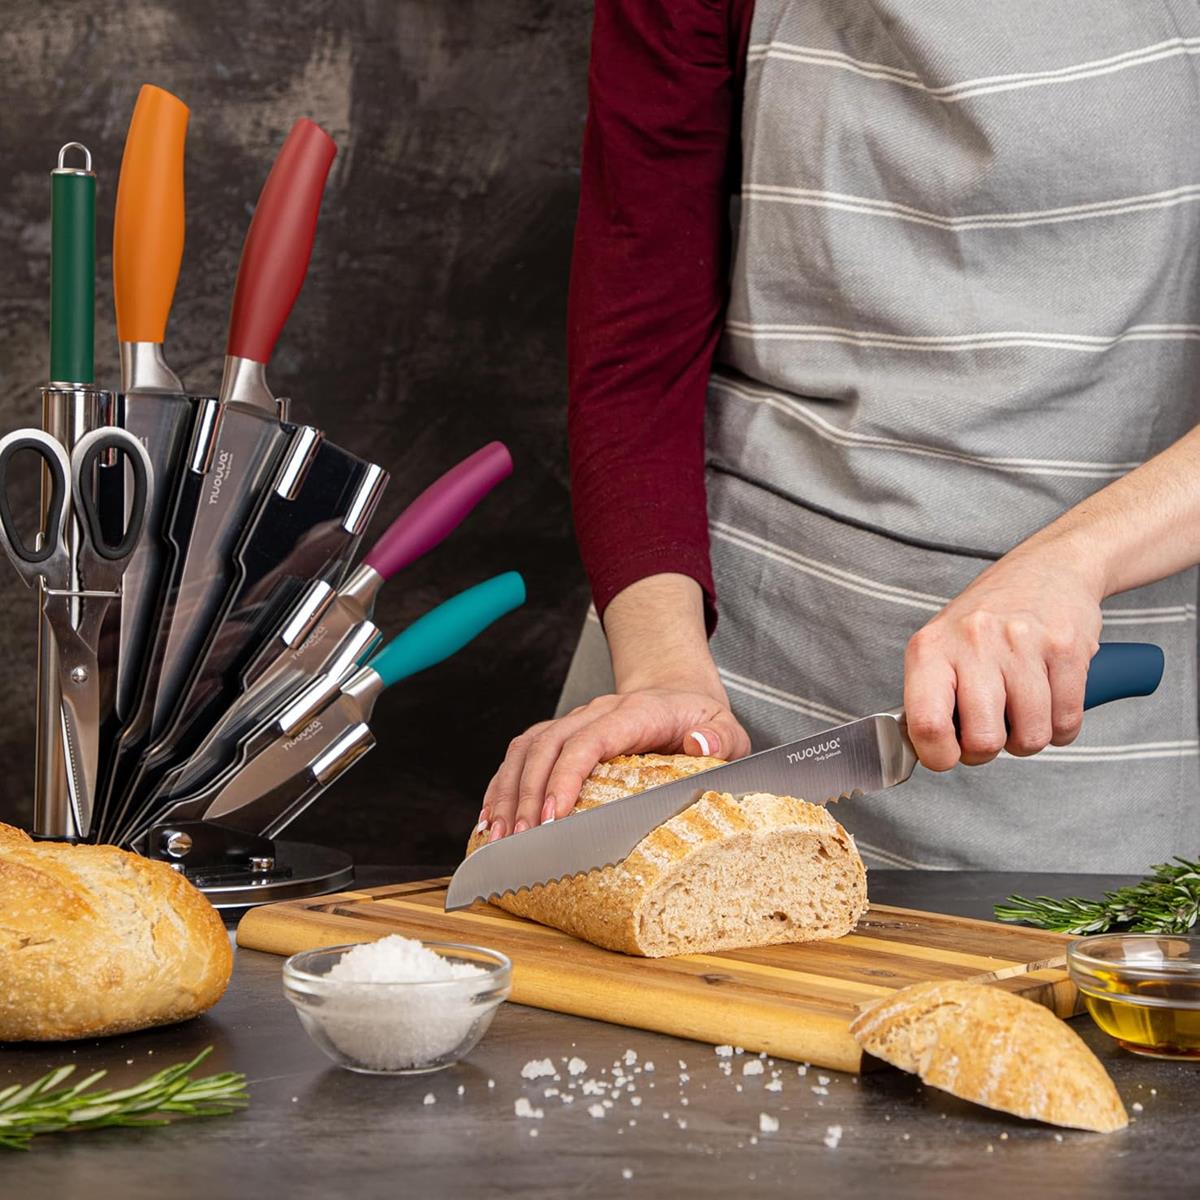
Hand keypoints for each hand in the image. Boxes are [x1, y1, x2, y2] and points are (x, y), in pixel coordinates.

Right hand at [478, 683, 749, 840]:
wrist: (677, 692)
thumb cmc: (700, 720)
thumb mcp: (726, 729)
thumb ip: (719, 739)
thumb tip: (699, 744)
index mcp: (634, 713)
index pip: (589, 740)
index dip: (565, 776)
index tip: (554, 816)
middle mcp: (596, 712)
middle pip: (547, 746)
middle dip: (528, 795)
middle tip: (521, 841)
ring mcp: (574, 721)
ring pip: (527, 748)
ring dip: (507, 791)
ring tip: (496, 836)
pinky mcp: (561, 734)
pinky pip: (522, 753)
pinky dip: (503, 784)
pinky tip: (492, 817)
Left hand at [903, 544, 1103, 769]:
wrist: (1046, 568)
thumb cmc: (986, 619)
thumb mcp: (940, 647)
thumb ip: (929, 697)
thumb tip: (926, 751)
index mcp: (931, 648)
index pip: (926, 724)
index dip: (939, 756)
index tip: (947, 755)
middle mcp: (973, 643)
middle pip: (983, 740)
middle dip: (988, 749)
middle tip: (991, 728)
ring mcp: (1022, 645)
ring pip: (1030, 737)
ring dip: (1027, 738)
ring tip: (1020, 709)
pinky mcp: (1067, 650)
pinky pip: (1066, 723)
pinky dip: (1060, 727)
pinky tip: (1049, 701)